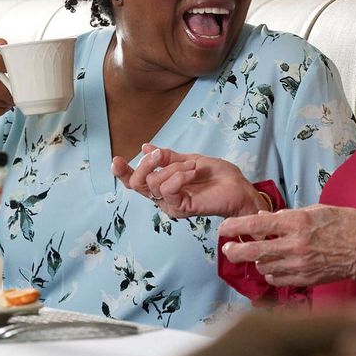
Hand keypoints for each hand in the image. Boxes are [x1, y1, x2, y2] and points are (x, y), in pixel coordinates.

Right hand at [112, 144, 266, 217]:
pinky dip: (178, 176)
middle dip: (145, 165)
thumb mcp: (189, 159)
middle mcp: (163, 197)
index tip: (116, 159)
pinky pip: (168, 190)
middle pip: (137, 184)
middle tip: (159, 154)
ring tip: (192, 166)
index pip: (135, 182)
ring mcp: (172, 204)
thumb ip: (168, 157)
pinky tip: (192, 171)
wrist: (239, 187)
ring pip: (153, 184)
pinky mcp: (182, 208)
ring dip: (172, 168)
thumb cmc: (217, 176)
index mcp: (163, 185)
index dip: (123, 172)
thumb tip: (145, 147)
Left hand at [219, 205, 355, 288]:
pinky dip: (271, 274)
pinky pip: (277, 280)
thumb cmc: (347, 226)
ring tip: (259, 255)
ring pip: (264, 267)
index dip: (235, 226)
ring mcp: (299, 265)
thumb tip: (266, 219)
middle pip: (253, 251)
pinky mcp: (305, 279)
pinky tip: (275, 267)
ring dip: (257, 261)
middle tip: (227, 249)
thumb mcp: (319, 210)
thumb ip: (290, 216)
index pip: (256, 225)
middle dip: (235, 251)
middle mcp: (295, 245)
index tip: (223, 229)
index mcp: (297, 222)